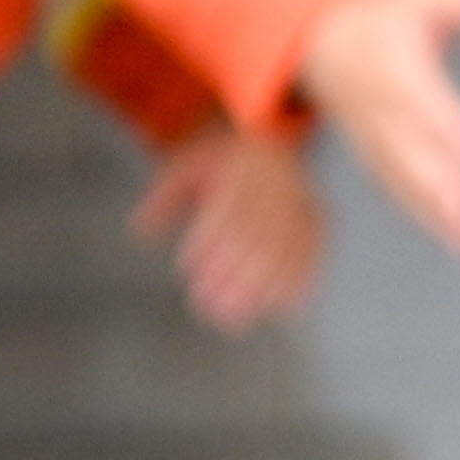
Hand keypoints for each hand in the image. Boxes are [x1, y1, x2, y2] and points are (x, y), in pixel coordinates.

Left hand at [132, 124, 324, 330]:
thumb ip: (163, 198)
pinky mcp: (319, 222)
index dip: (207, 244)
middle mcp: (277, 185)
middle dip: (231, 278)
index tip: (187, 271)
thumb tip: (140, 232)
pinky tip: (280, 311)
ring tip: (234, 320)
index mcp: (242, 167)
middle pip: (255, 237)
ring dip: (259, 291)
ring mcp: (302, 204)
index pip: (225, 210)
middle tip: (207, 309)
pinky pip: (312, 256)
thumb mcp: (185, 165)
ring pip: (284, 252)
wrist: (271, 140)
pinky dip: (298, 285)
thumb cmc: (220, 160)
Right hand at [289, 0, 459, 254]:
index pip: (417, 94)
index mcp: (392, 59)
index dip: (444, 122)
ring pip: (404, 174)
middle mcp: (379, 103)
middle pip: (410, 145)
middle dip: (440, 181)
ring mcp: (374, 133)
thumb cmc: (386, 15)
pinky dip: (423, 212)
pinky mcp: (375, 153)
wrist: (323, 41)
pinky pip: (398, 185)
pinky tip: (455, 237)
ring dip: (435, 207)